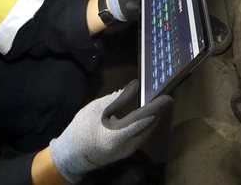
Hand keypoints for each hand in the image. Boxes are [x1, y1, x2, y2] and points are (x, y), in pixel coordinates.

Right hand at [49, 80, 172, 182]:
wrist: (73, 154)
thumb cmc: (82, 129)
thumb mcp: (97, 109)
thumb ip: (118, 98)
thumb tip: (135, 86)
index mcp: (118, 134)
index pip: (143, 118)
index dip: (157, 107)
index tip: (168, 98)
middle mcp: (128, 145)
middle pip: (148, 126)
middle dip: (157, 112)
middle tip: (164, 98)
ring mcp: (128, 151)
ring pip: (146, 132)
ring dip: (152, 118)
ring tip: (157, 104)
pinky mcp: (127, 151)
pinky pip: (141, 136)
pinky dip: (145, 124)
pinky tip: (146, 115)